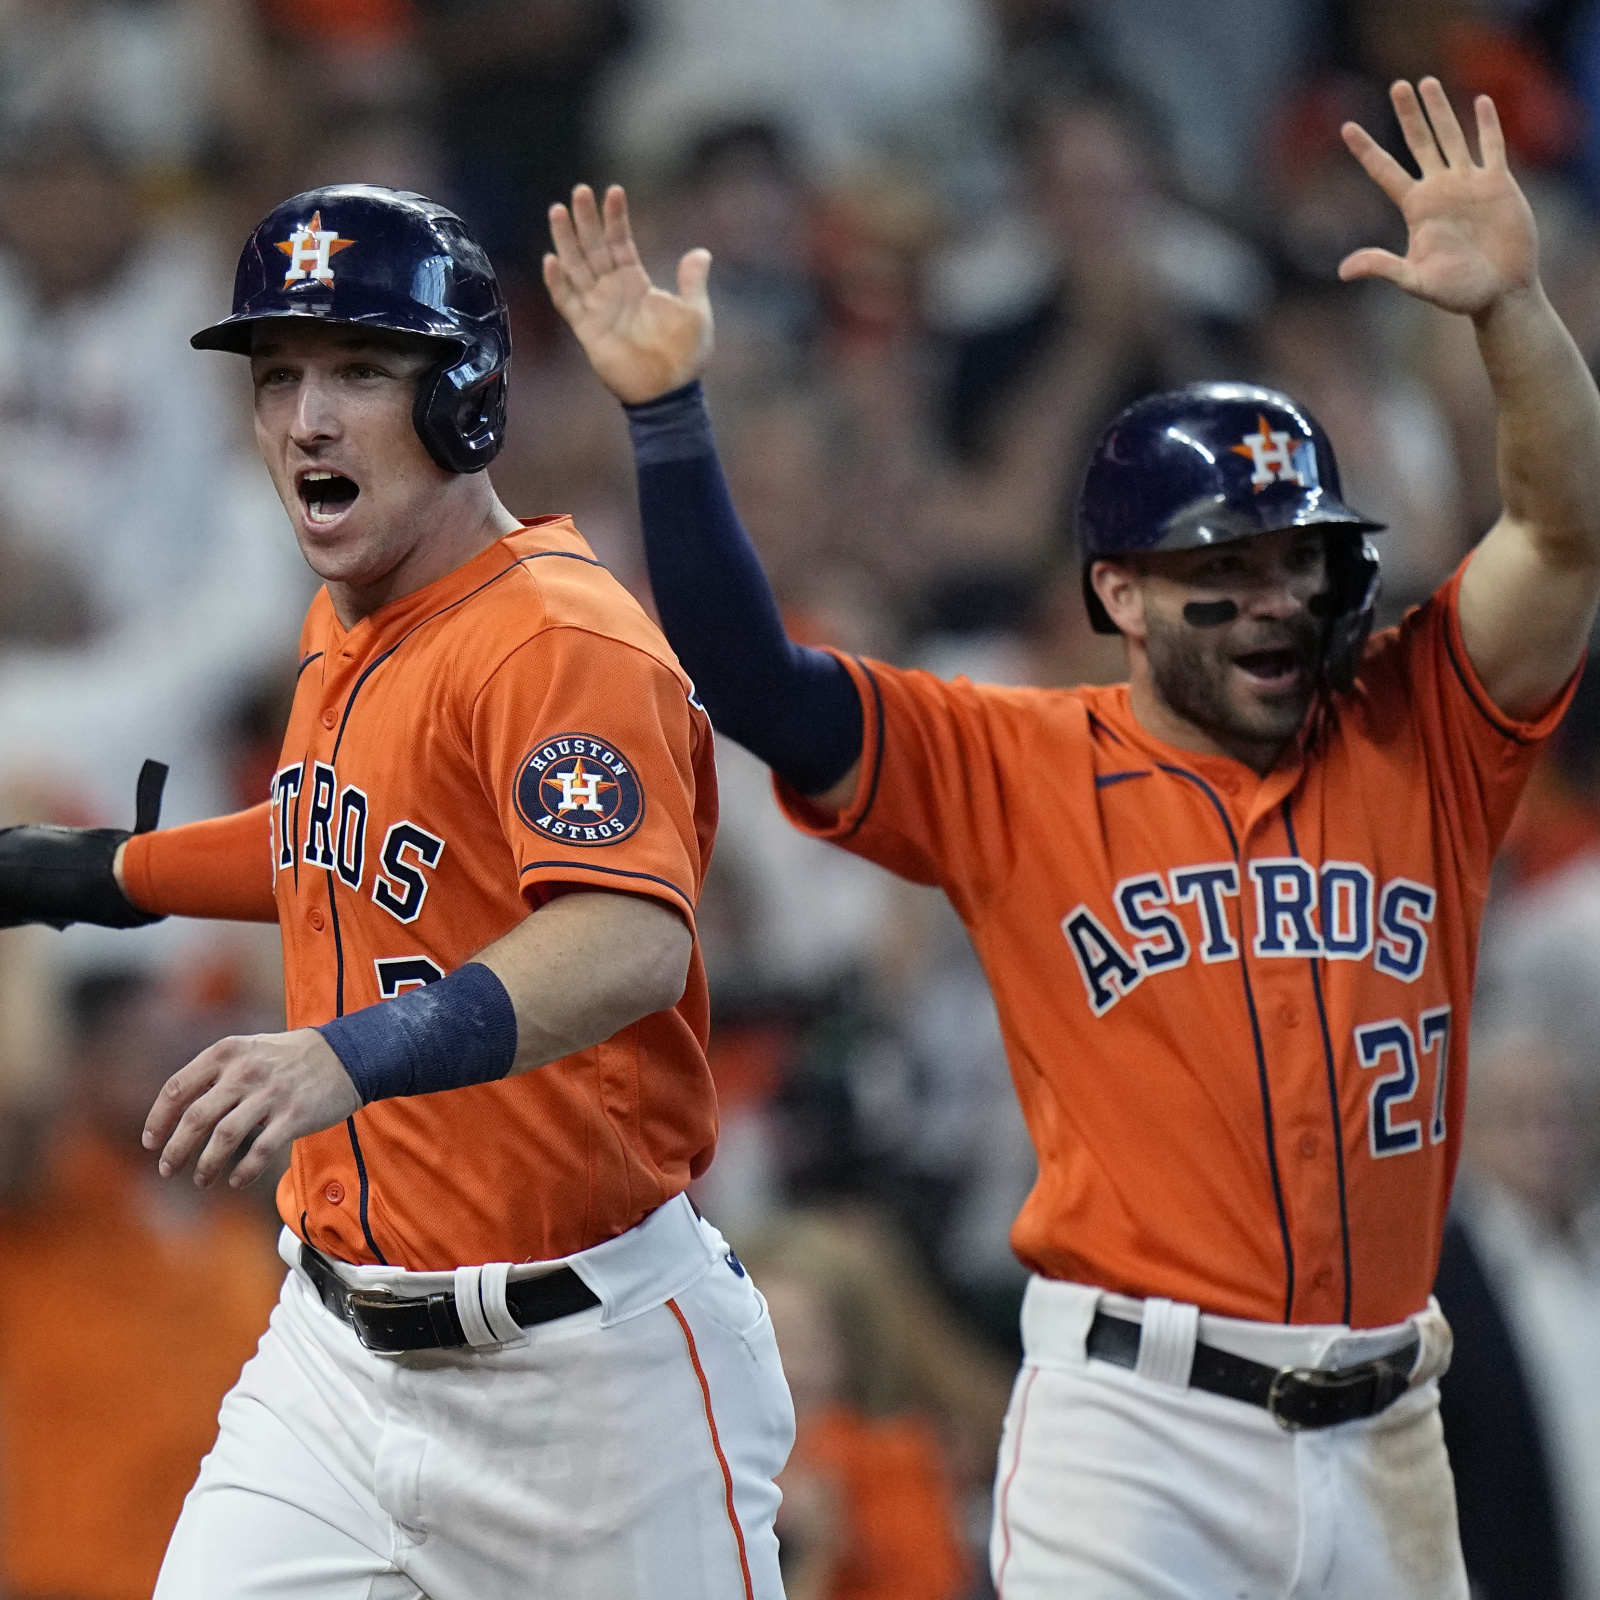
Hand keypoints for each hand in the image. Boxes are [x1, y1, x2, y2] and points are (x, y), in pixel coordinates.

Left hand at [142, 1028, 360, 1188]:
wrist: (347, 1056)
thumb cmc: (290, 1058)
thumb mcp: (248, 1050)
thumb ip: (216, 1074)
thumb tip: (179, 1112)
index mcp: (227, 1053)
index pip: (177, 1088)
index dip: (158, 1119)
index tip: (150, 1142)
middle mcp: (245, 1072)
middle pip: (196, 1118)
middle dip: (175, 1149)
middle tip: (167, 1169)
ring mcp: (270, 1095)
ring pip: (223, 1138)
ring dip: (205, 1165)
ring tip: (200, 1179)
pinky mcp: (293, 1116)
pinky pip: (260, 1151)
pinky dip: (244, 1171)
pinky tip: (236, 1180)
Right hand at [544, 183, 713, 403]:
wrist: (670, 392)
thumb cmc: (685, 356)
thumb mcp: (696, 312)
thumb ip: (693, 281)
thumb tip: (701, 252)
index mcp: (636, 283)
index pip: (621, 242)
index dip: (616, 218)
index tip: (613, 191)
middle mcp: (613, 291)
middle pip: (593, 248)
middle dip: (586, 220)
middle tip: (579, 191)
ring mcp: (598, 309)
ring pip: (576, 268)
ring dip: (566, 241)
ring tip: (558, 211)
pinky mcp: (588, 330)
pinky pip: (568, 303)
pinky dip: (558, 283)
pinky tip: (551, 260)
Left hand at [1339, 78, 1538, 316]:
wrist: (1500, 292)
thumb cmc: (1457, 292)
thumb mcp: (1415, 280)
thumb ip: (1382, 268)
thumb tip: (1342, 272)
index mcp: (1415, 208)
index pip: (1384, 171)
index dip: (1366, 149)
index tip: (1346, 127)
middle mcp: (1438, 189)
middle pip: (1419, 142)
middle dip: (1408, 114)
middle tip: (1397, 85)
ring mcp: (1468, 183)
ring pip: (1451, 136)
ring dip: (1441, 109)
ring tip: (1426, 82)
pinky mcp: (1498, 183)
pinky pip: (1491, 146)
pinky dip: (1487, 124)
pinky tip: (1480, 101)